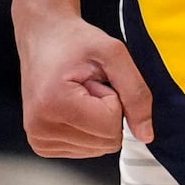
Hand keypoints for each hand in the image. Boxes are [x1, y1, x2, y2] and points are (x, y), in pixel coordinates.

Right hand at [17, 8, 151, 156]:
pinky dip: (86, 128)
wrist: (43, 35)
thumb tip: (146, 135)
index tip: (92, 79)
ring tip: (78, 93)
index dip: (113, 100)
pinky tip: (71, 106)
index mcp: (53, 104)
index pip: (112, 128)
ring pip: (98, 149)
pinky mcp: (41, 145)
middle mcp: (39, 127)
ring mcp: (38, 139)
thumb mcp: (113, 53)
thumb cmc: (74, 40)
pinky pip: (85, 150)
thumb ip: (136, 93)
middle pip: (106, 143)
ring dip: (96, 120)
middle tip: (86, 85)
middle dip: (105, 112)